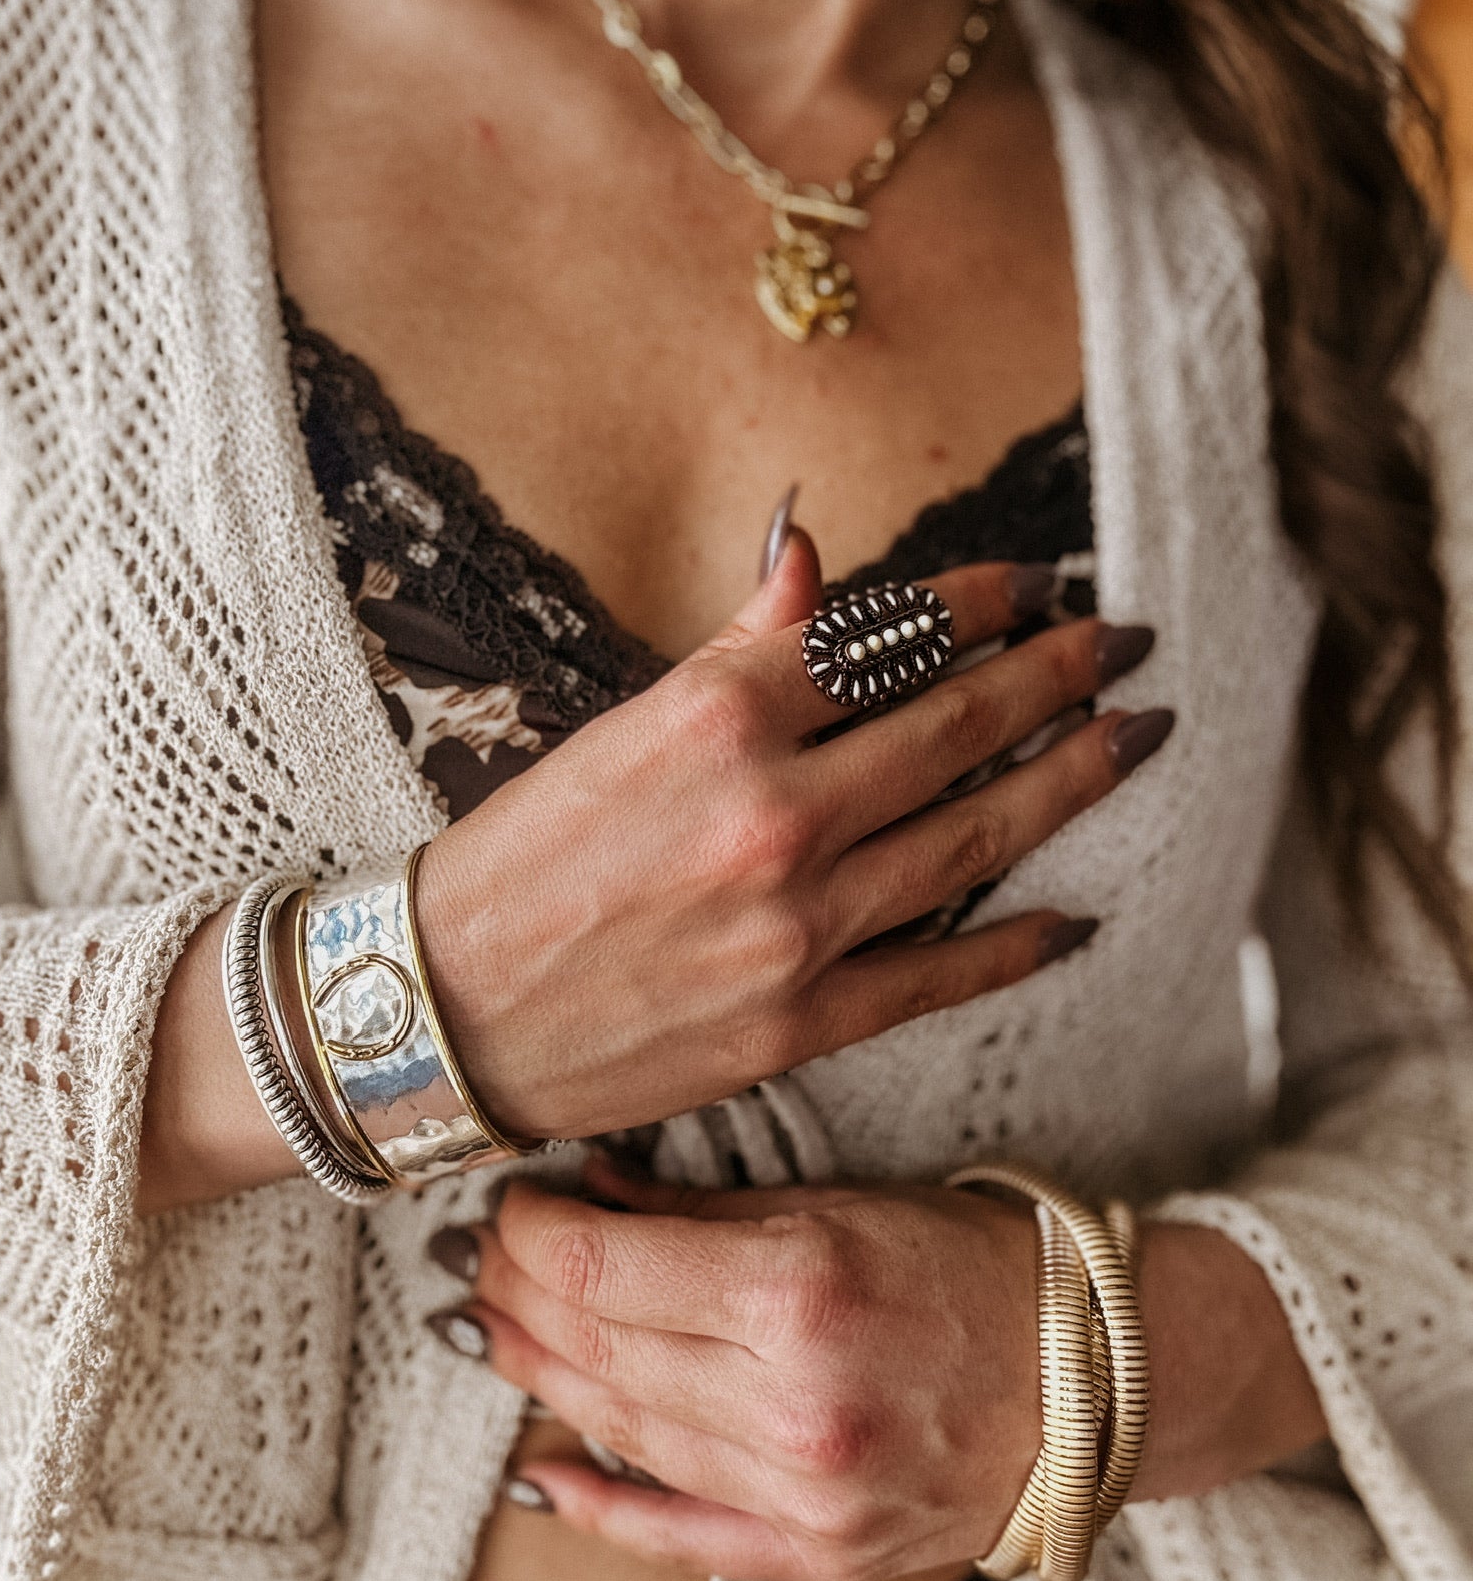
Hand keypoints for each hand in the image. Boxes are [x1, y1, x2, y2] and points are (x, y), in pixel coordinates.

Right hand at [415, 523, 1169, 1142]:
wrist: (446, 1010)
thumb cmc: (522, 858)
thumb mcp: (617, 726)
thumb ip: (736, 649)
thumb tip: (811, 559)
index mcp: (717, 718)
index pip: (888, 638)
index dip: (979, 602)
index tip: (1034, 585)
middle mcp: (772, 813)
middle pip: (956, 727)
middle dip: (1056, 676)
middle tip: (1122, 644)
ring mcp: (797, 925)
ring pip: (975, 839)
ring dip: (1069, 781)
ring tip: (1133, 738)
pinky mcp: (801, 1021)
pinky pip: (941, 974)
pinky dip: (1018, 943)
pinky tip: (1076, 916)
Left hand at [452, 1157, 1042, 1580]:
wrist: (1094, 1381)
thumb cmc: (976, 1269)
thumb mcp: (843, 1205)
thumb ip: (705, 1213)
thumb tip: (589, 1195)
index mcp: (800, 1293)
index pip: (603, 1270)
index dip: (530, 1236)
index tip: (508, 1208)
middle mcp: (791, 1403)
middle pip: (598, 1349)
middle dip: (521, 1297)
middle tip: (482, 1260)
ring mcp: (802, 1494)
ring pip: (621, 1432)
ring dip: (542, 1380)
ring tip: (495, 1333)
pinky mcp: (816, 1553)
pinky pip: (679, 1537)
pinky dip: (601, 1508)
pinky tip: (541, 1476)